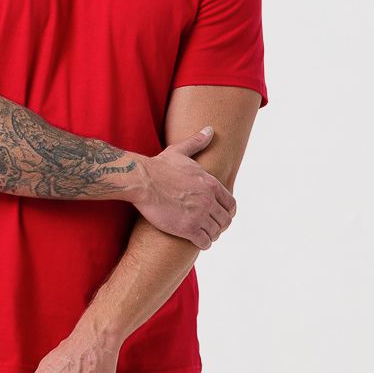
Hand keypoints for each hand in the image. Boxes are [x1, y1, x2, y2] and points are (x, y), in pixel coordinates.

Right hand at [133, 126, 236, 247]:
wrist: (142, 181)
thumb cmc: (158, 166)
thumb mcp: (180, 151)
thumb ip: (197, 142)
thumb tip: (210, 129)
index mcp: (211, 184)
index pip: (231, 204)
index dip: (227, 212)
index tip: (221, 216)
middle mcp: (209, 200)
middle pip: (225, 220)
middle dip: (220, 225)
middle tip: (212, 228)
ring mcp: (199, 215)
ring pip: (216, 232)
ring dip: (211, 235)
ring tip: (204, 235)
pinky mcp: (187, 228)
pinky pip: (205, 241)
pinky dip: (204, 243)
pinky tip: (198, 241)